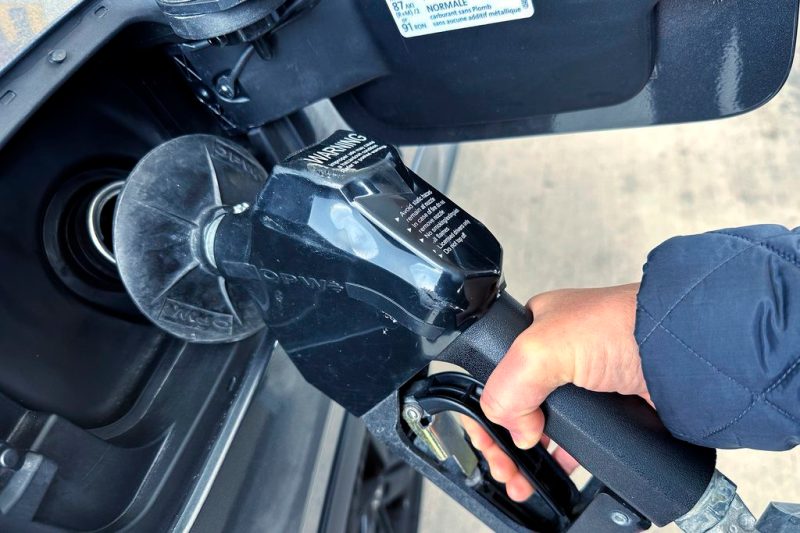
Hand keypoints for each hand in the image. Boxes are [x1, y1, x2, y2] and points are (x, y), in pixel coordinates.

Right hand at [465, 284, 648, 499]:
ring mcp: (582, 384)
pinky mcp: (606, 407)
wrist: (680, 350)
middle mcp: (555, 356)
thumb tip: (514, 429)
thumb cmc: (622, 325)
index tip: (488, 441)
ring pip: (543, 425)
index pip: (493, 374)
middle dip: (504, 440)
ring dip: (530, 453)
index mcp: (533, 329)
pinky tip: (558, 466)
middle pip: (514, 405)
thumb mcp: (542, 347)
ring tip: (522, 476)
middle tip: (505, 467)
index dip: (486, 411)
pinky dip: (564, 454)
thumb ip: (508, 385)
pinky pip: (576, 436)